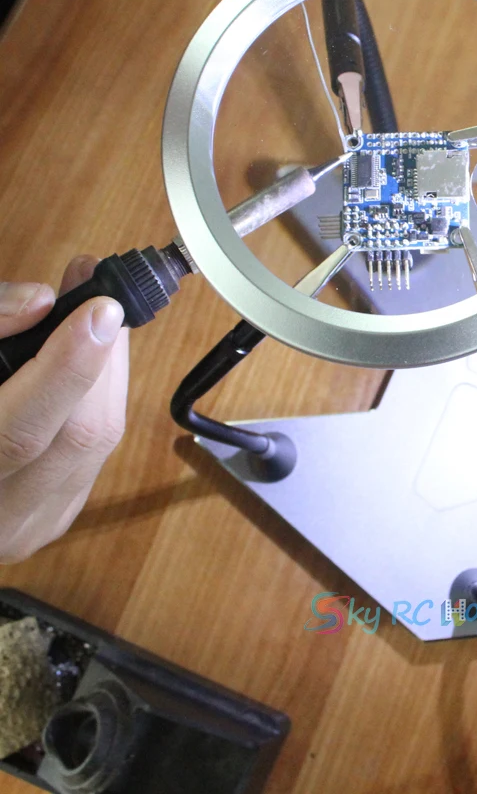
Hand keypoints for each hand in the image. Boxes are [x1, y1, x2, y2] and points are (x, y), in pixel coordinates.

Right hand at [0, 257, 128, 563]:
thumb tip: (39, 303)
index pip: (18, 432)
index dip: (66, 369)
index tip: (100, 309)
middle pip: (75, 437)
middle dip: (101, 359)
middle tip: (104, 297)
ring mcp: (21, 529)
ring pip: (95, 447)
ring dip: (108, 376)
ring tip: (97, 317)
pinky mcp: (47, 522)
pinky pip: (91, 458)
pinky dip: (99, 404)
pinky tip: (92, 366)